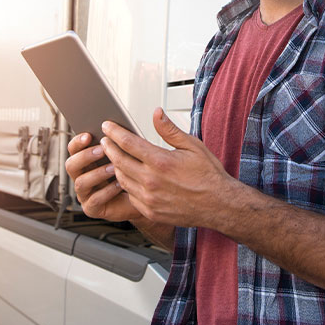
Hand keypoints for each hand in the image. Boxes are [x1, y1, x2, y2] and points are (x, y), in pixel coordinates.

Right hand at [66, 131, 142, 221]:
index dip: (78, 142)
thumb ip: (116, 144)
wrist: (144, 198)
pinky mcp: (92, 208)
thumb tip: (115, 129)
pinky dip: (107, 191)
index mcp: (85, 161)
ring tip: (113, 168)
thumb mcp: (125, 156)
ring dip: (97, 173)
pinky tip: (119, 185)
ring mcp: (85, 194)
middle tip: (102, 150)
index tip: (89, 135)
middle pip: (71, 165)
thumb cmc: (133, 174)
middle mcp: (81, 176)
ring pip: (81, 183)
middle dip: (85, 156)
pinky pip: (94, 200)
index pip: (73, 149)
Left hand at [100, 108, 242, 227]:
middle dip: (109, 148)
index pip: (128, 143)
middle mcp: (151, 181)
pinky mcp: (150, 211)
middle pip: (119, 161)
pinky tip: (128, 178)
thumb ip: (170, 130)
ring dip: (115, 166)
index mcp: (160, 162)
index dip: (115, 132)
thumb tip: (156, 114)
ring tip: (115, 157)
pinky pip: (129, 195)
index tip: (108, 126)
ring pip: (121, 179)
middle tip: (105, 140)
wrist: (219, 205)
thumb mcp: (192, 146)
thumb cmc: (209, 176)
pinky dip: (126, 185)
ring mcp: (149, 198)